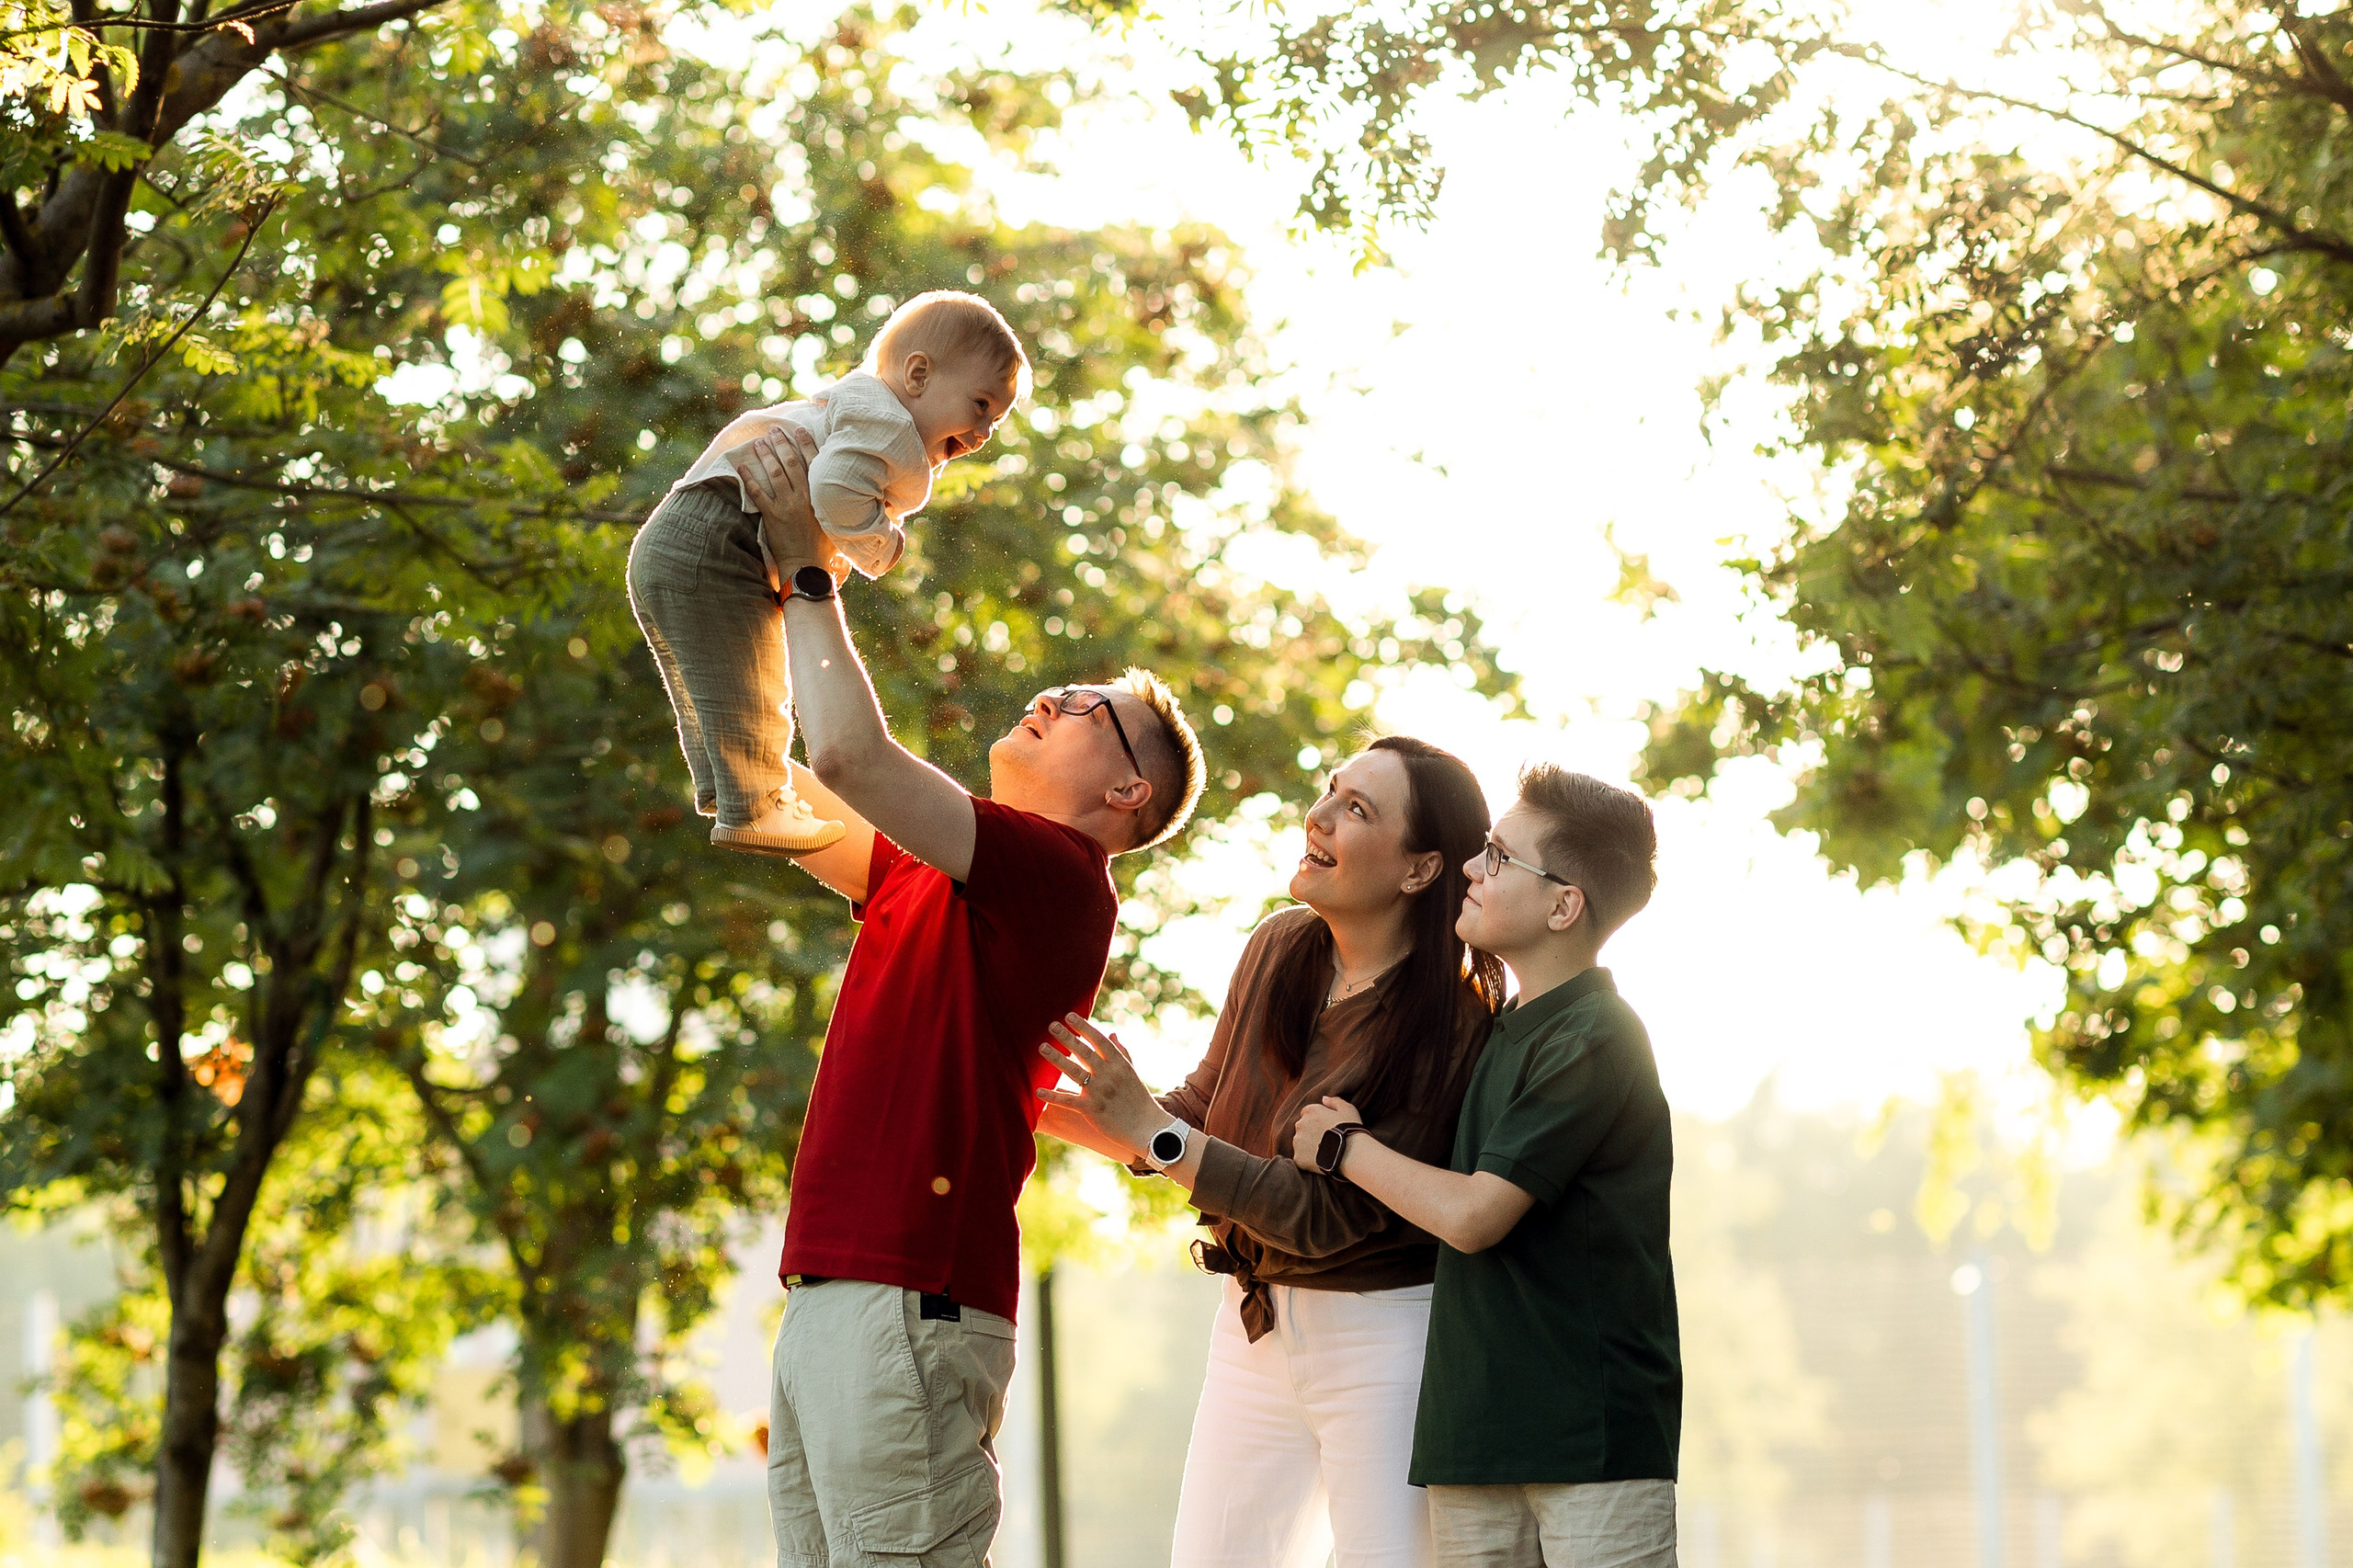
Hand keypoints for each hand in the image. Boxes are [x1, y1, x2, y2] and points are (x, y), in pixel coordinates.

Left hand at [733, 428, 828, 577]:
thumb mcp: (838, 524)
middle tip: (774, 431)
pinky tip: (742, 466)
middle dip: (782, 444)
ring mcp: (787, 505)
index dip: (806, 445)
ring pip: (775, 473)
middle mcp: (804, 497)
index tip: (799, 430)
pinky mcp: (772, 516)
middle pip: (791, 463)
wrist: (807, 567)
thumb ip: (841, 507)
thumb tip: (865, 499)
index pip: (813, 464)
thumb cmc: (824, 549)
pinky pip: (758, 493)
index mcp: (820, 496)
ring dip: (766, 456)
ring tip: (759, 442)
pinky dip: (749, 479)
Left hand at [1037, 1013, 1161, 1156]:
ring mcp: (1099, 1092)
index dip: (1084, 1027)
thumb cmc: (1139, 1099)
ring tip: (1042, 1047)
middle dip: (1067, 1037)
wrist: (1147, 1128)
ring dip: (1056, 1058)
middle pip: (1084, 1052)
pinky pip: (1068, 1101)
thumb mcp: (1132, 1073)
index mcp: (1119, 1065)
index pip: (1099, 1041)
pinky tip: (1038, 1090)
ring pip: (1074, 1071)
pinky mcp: (1091, 1110)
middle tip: (1052, 1025)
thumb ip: (1121, 1053)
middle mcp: (1109, 1075)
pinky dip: (1053, 1096)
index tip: (1070, 1016)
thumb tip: (1112, 1034)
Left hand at [1290, 1095, 1363, 1170]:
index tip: (1326, 1128)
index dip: (1317, 1120)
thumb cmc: (1351, 1130)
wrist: (1351, 1154)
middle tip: (1326, 1140)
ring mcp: (1297, 1142)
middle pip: (1302, 1127)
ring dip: (1308, 1145)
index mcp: (1310, 1111)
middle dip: (1311, 1132)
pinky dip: (1308, 1160)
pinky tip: (1321, 1160)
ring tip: (1324, 1151)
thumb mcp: (1347, 1109)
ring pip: (1300, 1143)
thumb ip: (1334, 1101)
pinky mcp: (1298, 1158)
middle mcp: (1300, 1124)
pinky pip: (1301, 1158)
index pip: (1307, 1113)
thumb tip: (1324, 1099)